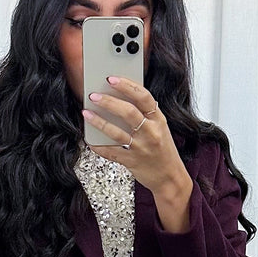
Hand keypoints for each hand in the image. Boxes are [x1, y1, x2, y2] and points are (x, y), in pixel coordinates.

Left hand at [83, 77, 189, 197]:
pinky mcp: (132, 162)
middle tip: (94, 95)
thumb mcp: (160, 128)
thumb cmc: (163, 150)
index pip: (143, 97)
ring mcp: (141, 148)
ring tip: (86, 113)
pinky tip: (89, 139)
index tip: (111, 79)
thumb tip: (119, 98)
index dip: (126, 86)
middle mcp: (151, 132)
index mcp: (158, 119)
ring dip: (99, 122)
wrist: (170, 177)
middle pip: (128, 112)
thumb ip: (145, 114)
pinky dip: (99, 146)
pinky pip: (111, 152)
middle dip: (109, 102)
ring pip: (117, 133)